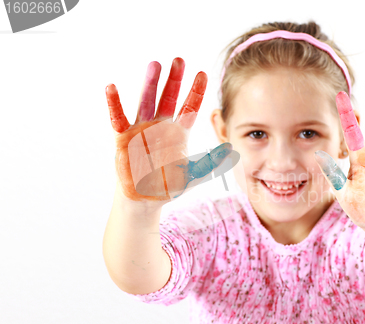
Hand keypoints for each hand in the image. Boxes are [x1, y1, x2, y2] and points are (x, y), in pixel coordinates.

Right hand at [106, 58, 231, 202]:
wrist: (143, 199)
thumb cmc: (167, 185)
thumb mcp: (192, 176)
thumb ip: (210, 164)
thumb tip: (231, 151)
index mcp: (178, 132)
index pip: (189, 107)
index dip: (196, 91)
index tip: (202, 73)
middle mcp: (160, 125)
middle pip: (168, 97)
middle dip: (174, 79)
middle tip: (179, 60)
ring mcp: (141, 129)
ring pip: (146, 101)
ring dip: (150, 84)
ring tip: (154, 65)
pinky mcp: (123, 137)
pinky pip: (118, 117)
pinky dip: (114, 103)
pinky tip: (111, 88)